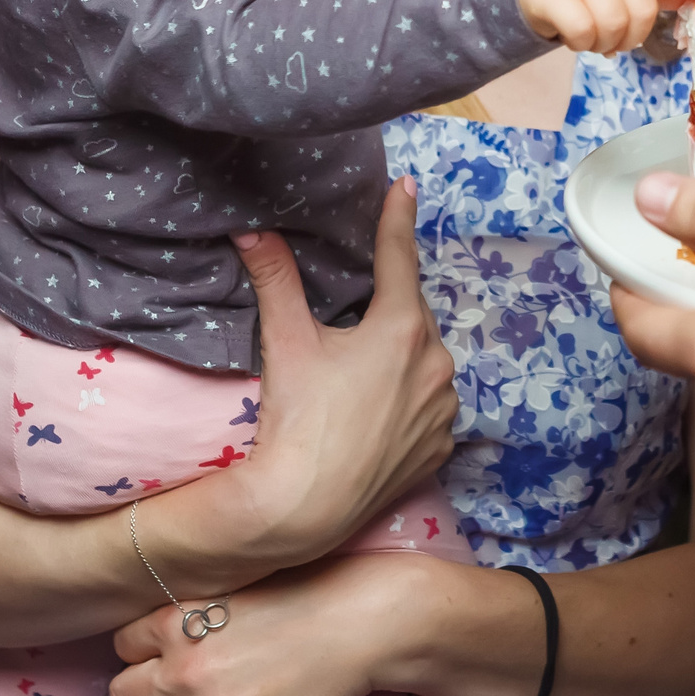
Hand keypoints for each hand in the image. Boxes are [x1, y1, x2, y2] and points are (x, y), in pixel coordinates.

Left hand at [109, 549, 434, 695]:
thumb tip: (161, 634)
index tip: (164, 649)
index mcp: (178, 621)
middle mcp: (185, 669)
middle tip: (175, 685)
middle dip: (145, 691)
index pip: (122, 645)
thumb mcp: (234, 586)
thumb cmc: (307, 590)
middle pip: (124, 695)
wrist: (363, 622)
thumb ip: (190, 612)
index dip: (144, 648)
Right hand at [187, 181, 461, 570]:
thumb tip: (252, 232)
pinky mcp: (440, 448)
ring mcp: (442, 409)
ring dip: (403, 356)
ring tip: (363, 371)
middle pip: (412, 315)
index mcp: (403, 328)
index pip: (400, 258)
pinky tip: (378, 410)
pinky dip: (410, 399)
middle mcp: (437, 364)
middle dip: (390, 306)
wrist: (306, 508)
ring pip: (425, 363)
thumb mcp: (287, 343)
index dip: (398, 219)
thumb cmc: (298, 421)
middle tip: (360, 308)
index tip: (406, 187)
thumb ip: (276, 281)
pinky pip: (429, 408)